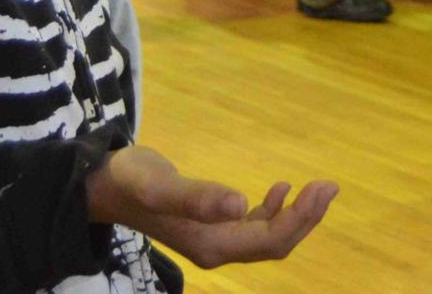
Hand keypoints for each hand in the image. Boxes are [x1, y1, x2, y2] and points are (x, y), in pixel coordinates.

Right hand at [86, 145, 338, 269]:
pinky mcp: (210, 227)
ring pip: (266, 236)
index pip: (269, 241)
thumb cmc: (130, 181)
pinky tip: (280, 188)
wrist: (102, 187)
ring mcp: (213, 240)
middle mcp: (216, 250)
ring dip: (294, 214)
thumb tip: (239, 203)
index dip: (300, 219)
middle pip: (273, 243)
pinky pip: (252, 228)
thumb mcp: (160, 186)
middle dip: (305, 217)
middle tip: (329, 185)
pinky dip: (272, 210)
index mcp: (210, 246)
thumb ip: (196, 197)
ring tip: (317, 186)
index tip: (323, 189)